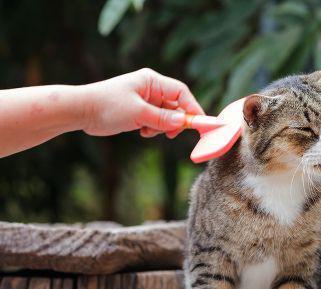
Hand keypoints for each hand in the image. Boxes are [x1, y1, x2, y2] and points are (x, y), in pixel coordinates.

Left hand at [82, 68, 203, 138]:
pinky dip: (154, 129)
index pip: (181, 92)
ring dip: (162, 127)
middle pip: (177, 105)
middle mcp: (151, 88)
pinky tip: (142, 132)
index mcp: (152, 81)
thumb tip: (183, 122)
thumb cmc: (107, 105)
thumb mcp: (138, 113)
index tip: (199, 124)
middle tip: (171, 134)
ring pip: (168, 116)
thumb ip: (163, 118)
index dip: (192, 107)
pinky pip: (157, 121)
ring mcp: (146, 100)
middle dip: (176, 121)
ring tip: (148, 131)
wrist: (81, 111)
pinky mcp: (140, 111)